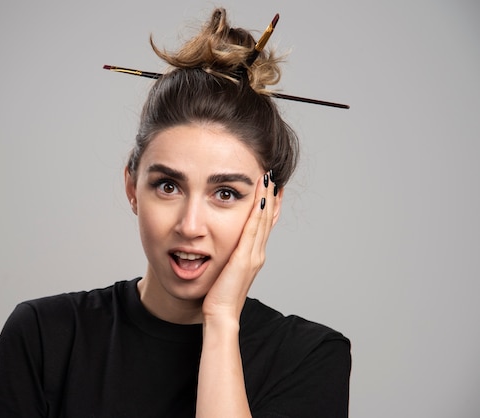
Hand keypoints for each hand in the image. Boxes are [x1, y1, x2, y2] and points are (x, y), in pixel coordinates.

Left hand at [202, 171, 281, 321]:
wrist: (221, 315)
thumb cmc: (219, 297)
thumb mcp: (225, 272)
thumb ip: (227, 258)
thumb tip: (219, 248)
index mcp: (252, 255)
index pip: (263, 224)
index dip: (267, 204)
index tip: (269, 186)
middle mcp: (257, 252)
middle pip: (268, 218)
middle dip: (271, 195)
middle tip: (273, 174)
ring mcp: (254, 254)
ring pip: (264, 220)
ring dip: (267, 197)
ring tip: (270, 177)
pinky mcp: (245, 257)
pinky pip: (254, 228)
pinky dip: (258, 211)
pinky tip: (260, 196)